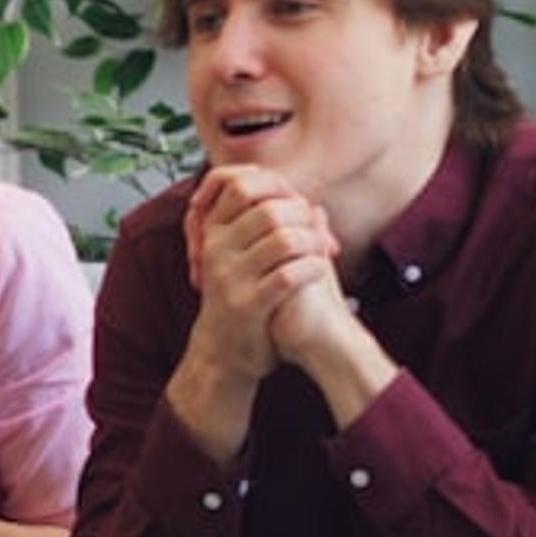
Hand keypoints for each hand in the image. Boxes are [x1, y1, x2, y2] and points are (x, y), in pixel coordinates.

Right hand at [181, 167, 340, 389]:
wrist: (222, 352)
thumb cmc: (241, 298)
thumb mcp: (238, 257)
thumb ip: (263, 226)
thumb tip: (308, 201)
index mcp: (212, 232)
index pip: (238, 184)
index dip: (275, 185)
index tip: (294, 202)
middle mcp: (216, 250)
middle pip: (269, 208)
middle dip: (303, 215)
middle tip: (316, 231)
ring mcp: (229, 278)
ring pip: (283, 239)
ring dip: (313, 242)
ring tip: (323, 250)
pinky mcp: (247, 305)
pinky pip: (289, 275)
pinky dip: (313, 268)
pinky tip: (321, 271)